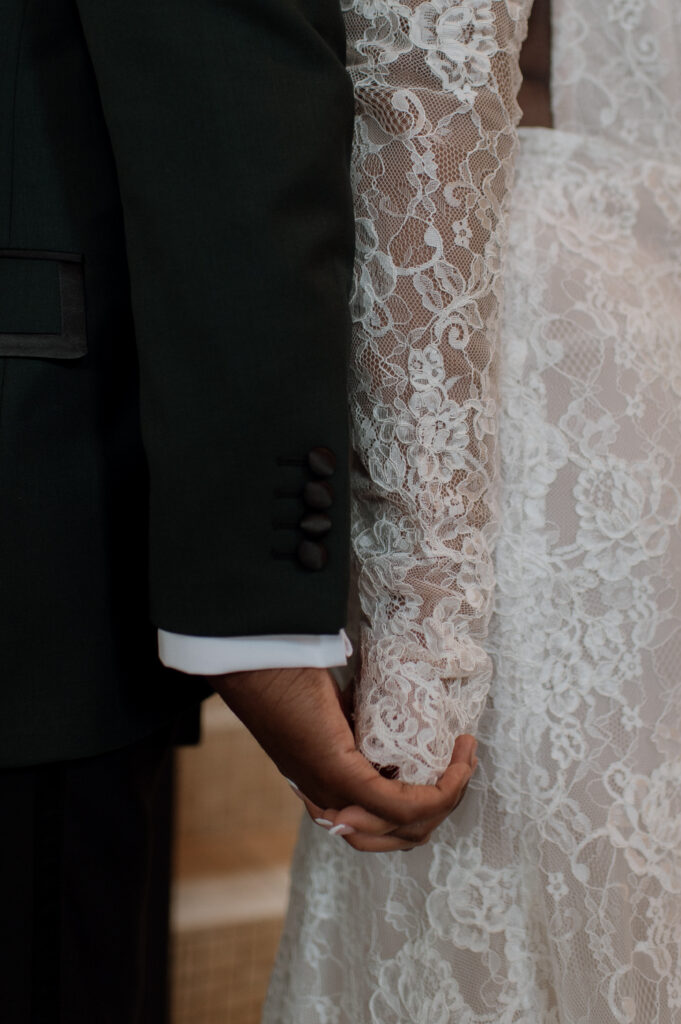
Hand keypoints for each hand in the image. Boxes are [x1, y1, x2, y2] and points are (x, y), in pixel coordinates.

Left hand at [211, 667, 476, 851]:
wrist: (254, 662)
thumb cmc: (291, 677)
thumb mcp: (337, 711)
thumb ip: (362, 726)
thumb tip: (401, 715)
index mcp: (330, 795)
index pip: (388, 828)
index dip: (431, 803)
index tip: (453, 760)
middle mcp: (332, 805)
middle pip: (406, 835)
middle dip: (447, 801)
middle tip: (463, 760)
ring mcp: (336, 794)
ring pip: (410, 826)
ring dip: (450, 794)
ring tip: (464, 757)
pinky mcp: (341, 776)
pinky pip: (402, 805)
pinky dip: (440, 789)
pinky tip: (454, 760)